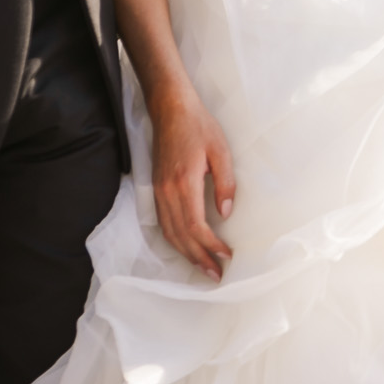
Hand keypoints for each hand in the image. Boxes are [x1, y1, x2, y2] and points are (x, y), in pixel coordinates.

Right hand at [150, 90, 235, 279]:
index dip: (210, 245)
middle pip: (181, 236)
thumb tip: (226, 213)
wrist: (170, 109)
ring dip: (186, 254)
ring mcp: (159, 191)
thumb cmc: (199, 126)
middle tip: (216, 275)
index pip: (195, 225)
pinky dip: (175, 240)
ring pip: (169, 233)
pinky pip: (163, 223)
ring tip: (203, 268)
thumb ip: (225, 183)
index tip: (227, 256)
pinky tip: (186, 247)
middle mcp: (167, 191)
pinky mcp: (156, 189)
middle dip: (199, 258)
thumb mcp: (221, 151)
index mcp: (184, 182)